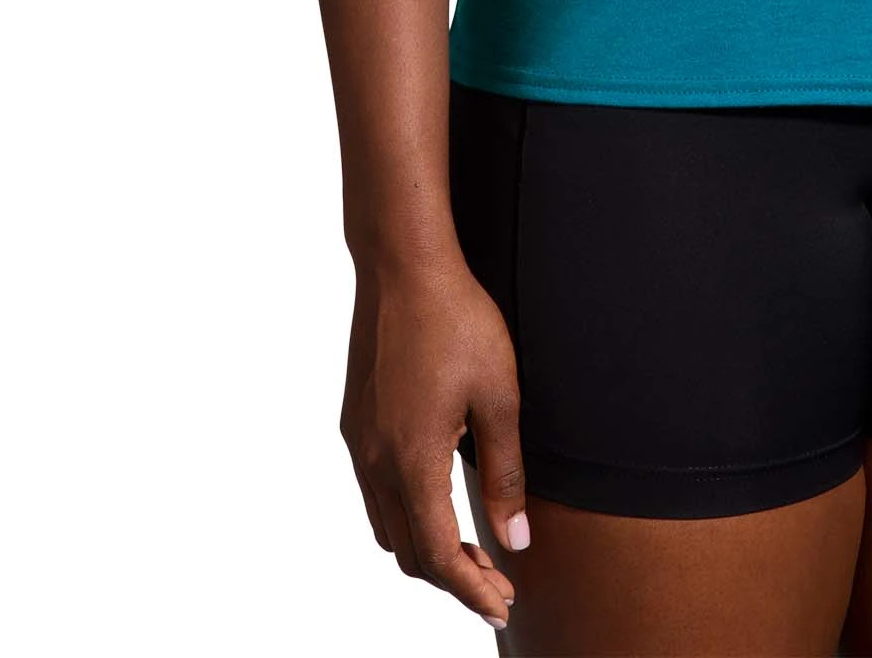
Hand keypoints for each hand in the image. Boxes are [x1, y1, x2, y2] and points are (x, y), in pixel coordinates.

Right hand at [341, 255, 525, 624]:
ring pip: (387, 525)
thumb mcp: (500, 398)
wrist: (404, 267)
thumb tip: (515, 539)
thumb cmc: (459, 322)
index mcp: (412, 460)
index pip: (437, 554)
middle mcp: (375, 461)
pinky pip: (376, 492)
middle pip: (408, 551)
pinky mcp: (356, 422)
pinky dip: (407, 515)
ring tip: (472, 550)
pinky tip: (438, 500)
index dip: (470, 588)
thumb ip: (506, 475)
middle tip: (497, 583)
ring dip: (426, 548)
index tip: (501, 603)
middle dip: (451, 577)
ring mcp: (359, 442)